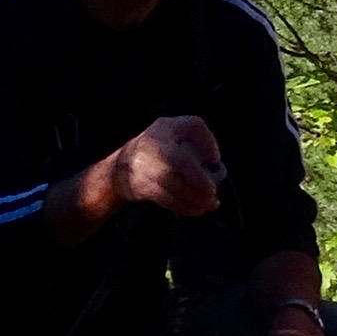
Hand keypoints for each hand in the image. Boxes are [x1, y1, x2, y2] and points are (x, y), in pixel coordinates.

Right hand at [106, 114, 227, 218]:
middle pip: (181, 161)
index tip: (215, 159)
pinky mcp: (142, 186)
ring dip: (196, 198)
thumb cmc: (158, 149)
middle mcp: (154, 144)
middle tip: (214, 192)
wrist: (120, 168)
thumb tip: (213, 159)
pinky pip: (167, 199)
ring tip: (211, 204)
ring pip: (175, 185)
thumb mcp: (175, 133)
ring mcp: (145, 166)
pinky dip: (184, 207)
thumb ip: (198, 138)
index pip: (192, 125)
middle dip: (201, 180)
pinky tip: (197, 210)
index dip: (207, 141)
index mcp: (166, 127)